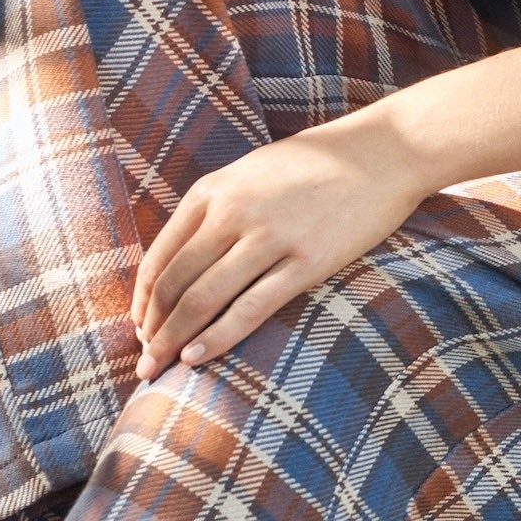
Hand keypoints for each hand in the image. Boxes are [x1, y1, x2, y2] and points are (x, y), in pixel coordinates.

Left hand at [129, 114, 426, 380]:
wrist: (382, 153)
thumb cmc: (315, 163)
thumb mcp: (251, 171)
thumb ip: (215, 206)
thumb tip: (179, 260)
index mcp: (215, 189)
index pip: (161, 256)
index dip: (143, 300)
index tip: (138, 327)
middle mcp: (234, 212)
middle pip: (176, 283)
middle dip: (153, 328)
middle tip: (144, 360)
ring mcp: (269, 238)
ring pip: (203, 300)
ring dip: (175, 340)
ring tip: (161, 367)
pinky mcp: (304, 263)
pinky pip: (249, 309)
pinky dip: (217, 338)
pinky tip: (198, 357)